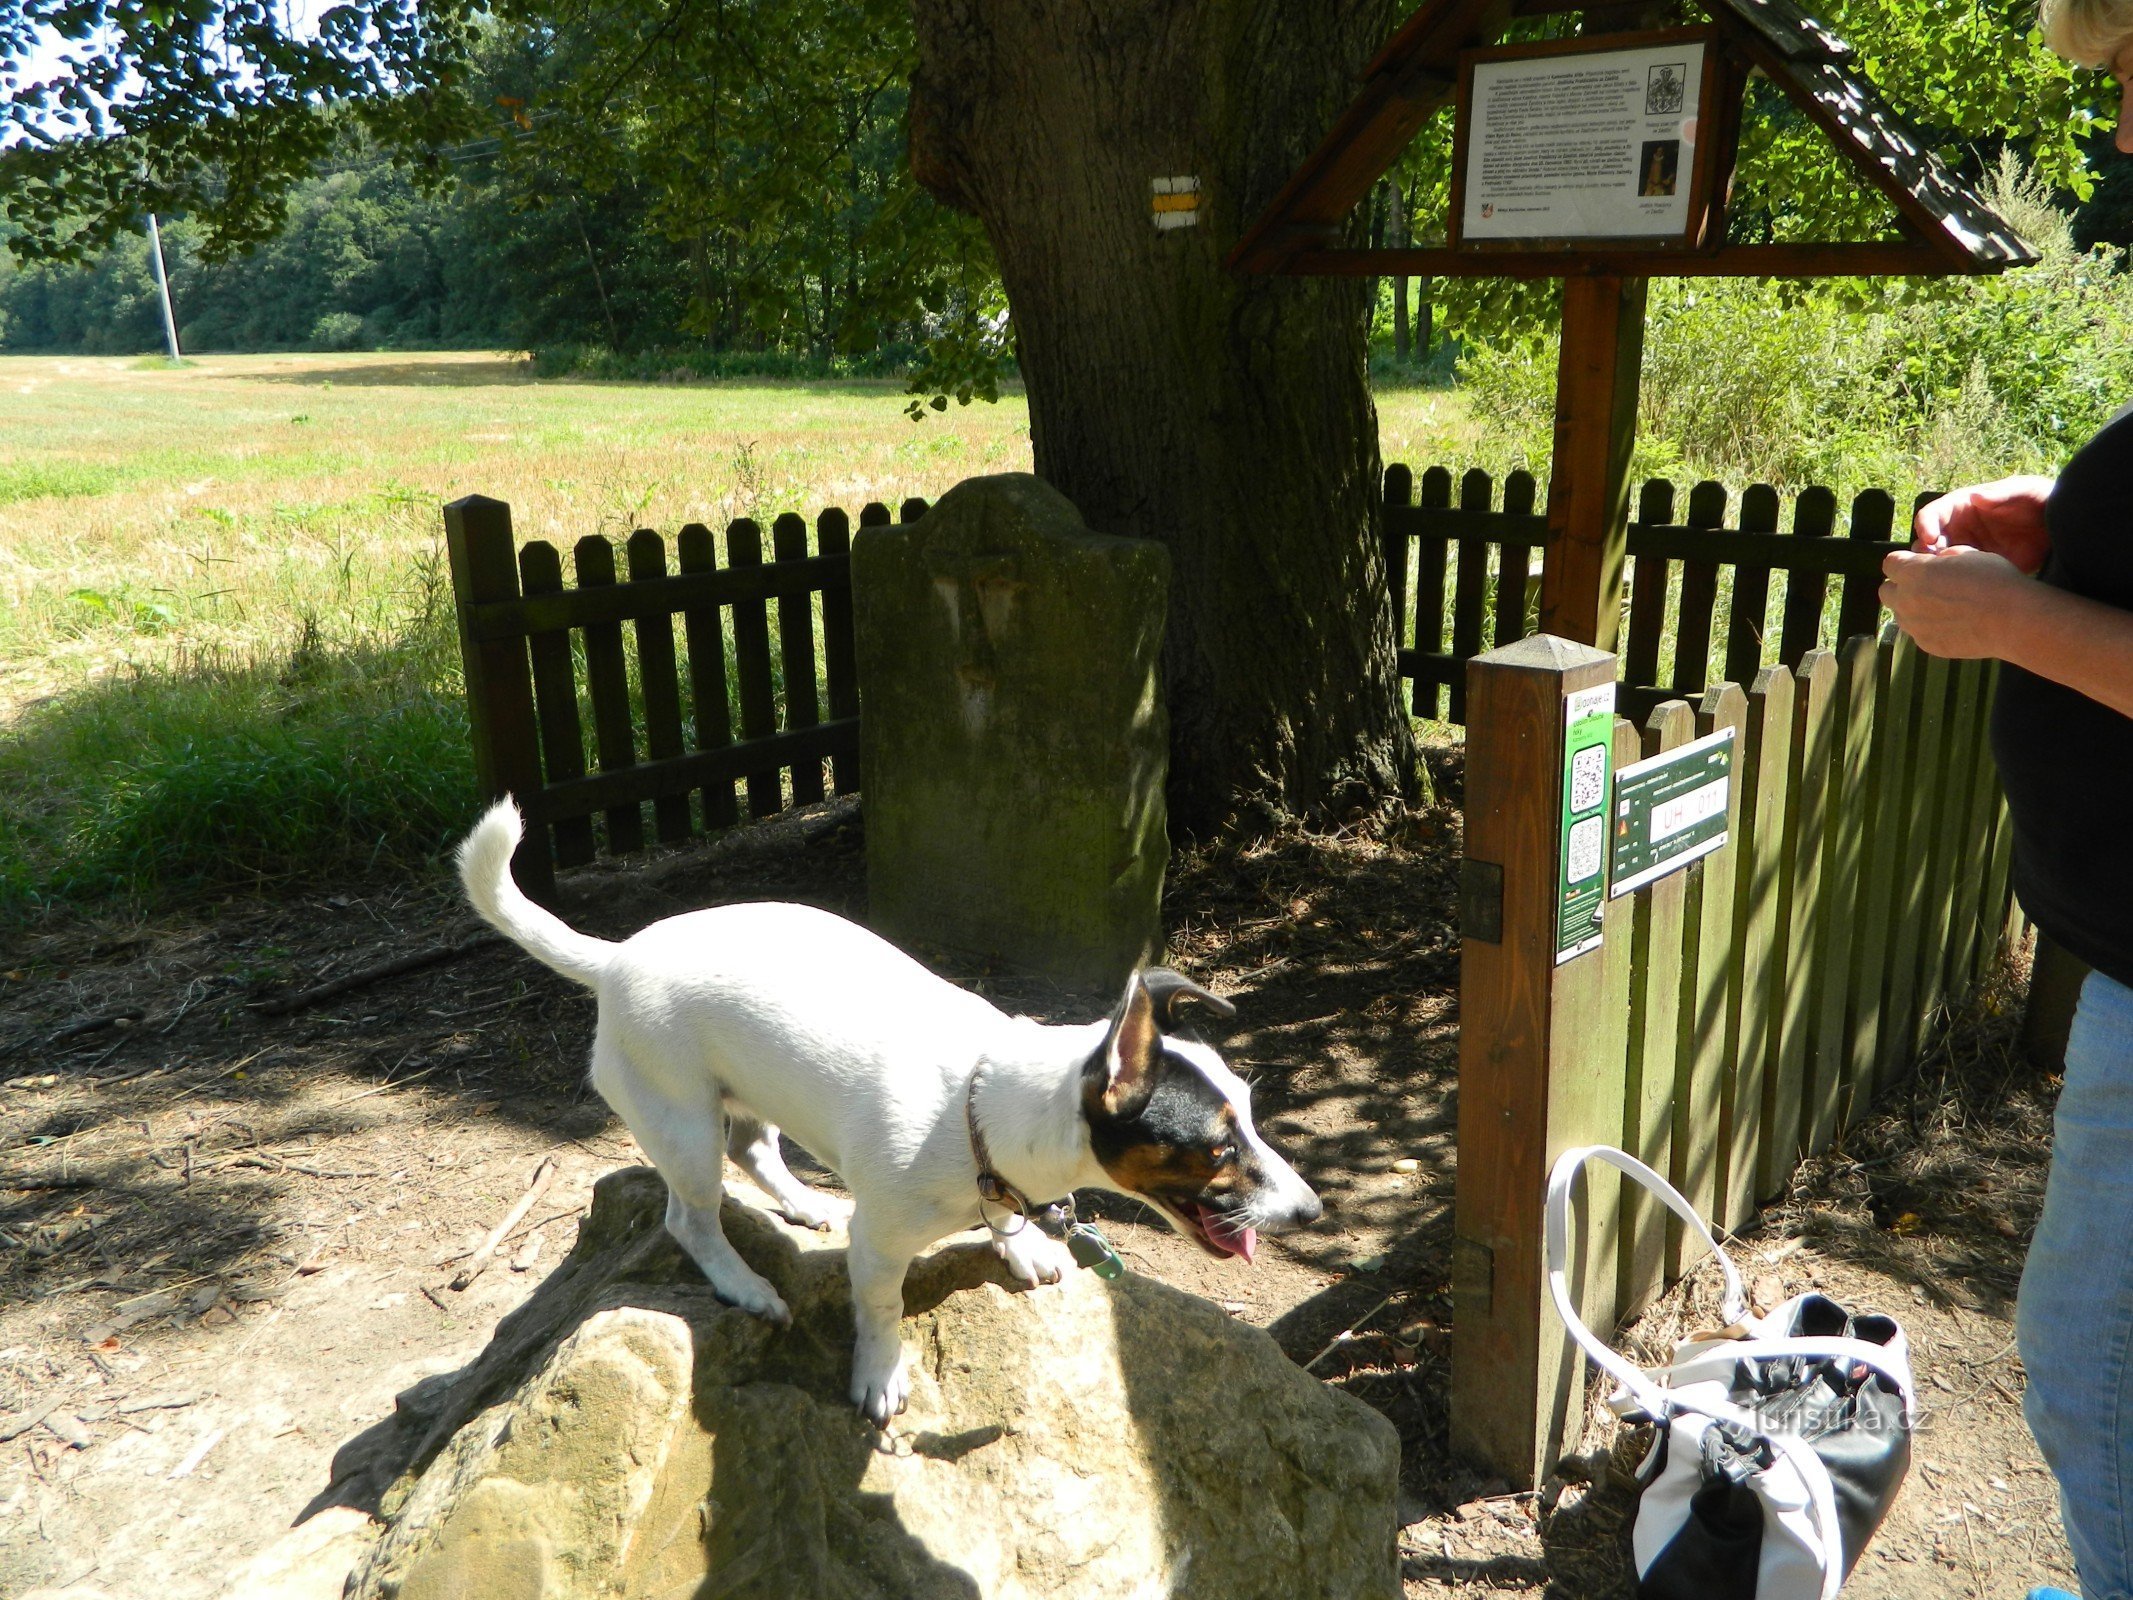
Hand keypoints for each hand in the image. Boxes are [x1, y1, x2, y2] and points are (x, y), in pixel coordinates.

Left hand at [1880, 547, 2035, 658]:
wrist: (2012, 619)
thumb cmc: (1993, 580)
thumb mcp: (1967, 554)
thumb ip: (1941, 558)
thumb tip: (1936, 561)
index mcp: (1913, 572)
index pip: (1890, 563)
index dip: (1905, 561)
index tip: (1919, 563)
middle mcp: (1905, 600)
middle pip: (1886, 590)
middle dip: (1901, 586)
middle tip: (1927, 585)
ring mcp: (1914, 626)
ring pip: (1900, 614)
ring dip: (1913, 607)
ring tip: (1942, 606)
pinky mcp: (1926, 645)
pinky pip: (1918, 633)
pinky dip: (1928, 627)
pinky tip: (1952, 623)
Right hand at [1912, 475, 2053, 571]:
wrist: (2062, 525)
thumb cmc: (2040, 500)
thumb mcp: (2025, 489)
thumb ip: (2002, 492)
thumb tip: (1976, 497)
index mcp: (1962, 507)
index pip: (1932, 514)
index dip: (1925, 525)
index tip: (1930, 538)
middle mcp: (1959, 529)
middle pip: (1928, 542)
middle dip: (1923, 553)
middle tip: (1930, 564)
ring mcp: (1968, 549)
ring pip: (1938, 562)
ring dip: (1935, 569)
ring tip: (1945, 576)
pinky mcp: (1980, 567)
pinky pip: (1959, 576)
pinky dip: (1954, 581)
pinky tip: (1964, 585)